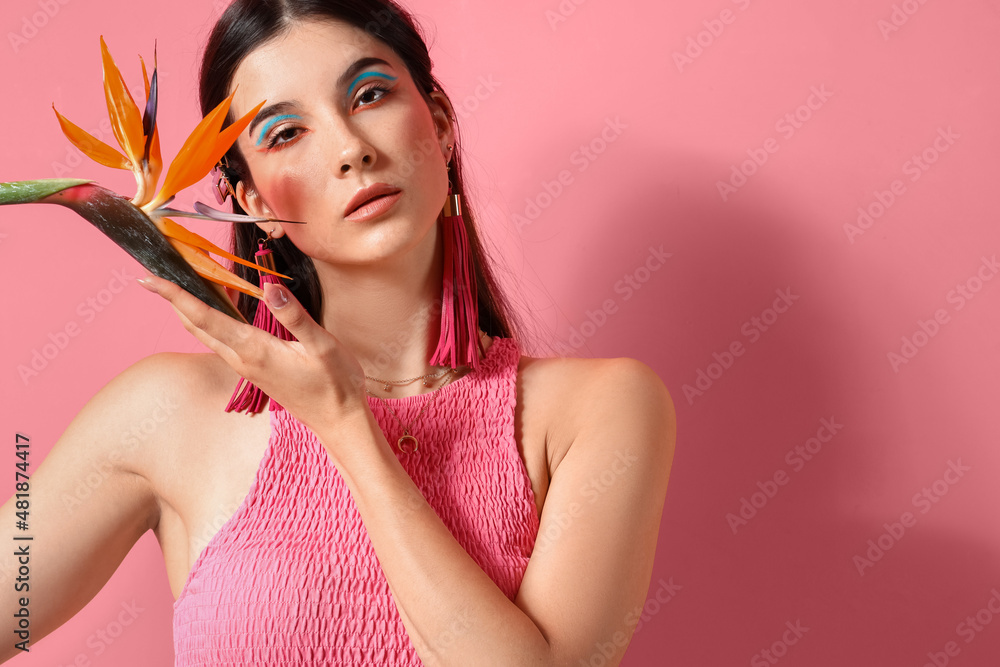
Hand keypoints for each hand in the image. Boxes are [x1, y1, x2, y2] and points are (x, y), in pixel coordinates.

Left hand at [136, 274, 371, 437]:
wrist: (338, 421)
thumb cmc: (335, 384)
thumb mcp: (322, 346)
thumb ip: (293, 316)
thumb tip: (269, 286)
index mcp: (254, 349)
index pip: (205, 316)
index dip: (175, 295)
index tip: (149, 279)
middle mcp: (242, 359)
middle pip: (195, 325)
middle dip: (174, 299)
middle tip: (158, 273)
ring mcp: (246, 366)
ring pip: (206, 333)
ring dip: (190, 308)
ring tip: (182, 282)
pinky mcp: (254, 369)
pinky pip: (222, 339)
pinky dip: (210, 318)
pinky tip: (220, 306)